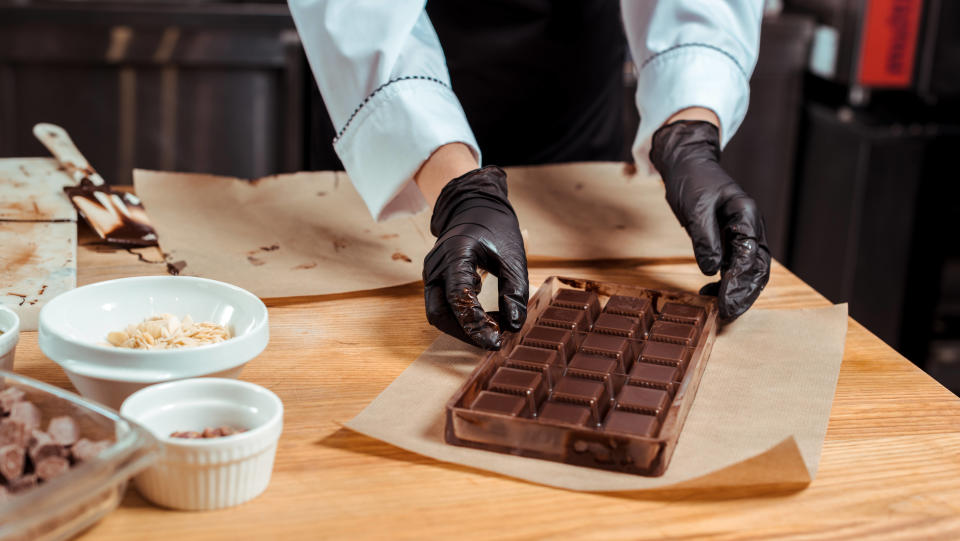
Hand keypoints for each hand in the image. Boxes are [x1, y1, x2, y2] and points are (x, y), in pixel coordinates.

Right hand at [423, 166, 528, 348]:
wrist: (474, 207)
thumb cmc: (494, 227)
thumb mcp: (513, 256)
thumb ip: (514, 291)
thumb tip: (514, 325)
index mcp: (455, 253)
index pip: (459, 298)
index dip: (476, 324)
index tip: (495, 341)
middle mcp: (436, 265)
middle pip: (440, 313)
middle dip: (465, 332)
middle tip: (492, 340)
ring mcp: (431, 272)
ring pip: (438, 313)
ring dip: (461, 327)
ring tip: (490, 330)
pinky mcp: (435, 278)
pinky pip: (441, 305)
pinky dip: (459, 317)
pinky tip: (483, 317)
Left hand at [649, 120, 770, 319]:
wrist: (688, 165)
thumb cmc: (693, 181)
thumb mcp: (696, 208)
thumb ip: (705, 238)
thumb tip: (712, 269)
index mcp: (747, 215)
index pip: (750, 256)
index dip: (739, 283)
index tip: (726, 303)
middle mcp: (750, 227)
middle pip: (757, 268)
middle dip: (744, 293)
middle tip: (727, 313)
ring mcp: (742, 234)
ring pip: (749, 270)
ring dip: (737, 291)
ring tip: (720, 308)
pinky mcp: (730, 240)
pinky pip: (735, 266)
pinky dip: (726, 282)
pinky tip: (710, 291)